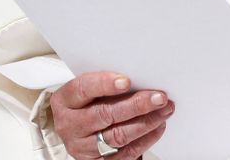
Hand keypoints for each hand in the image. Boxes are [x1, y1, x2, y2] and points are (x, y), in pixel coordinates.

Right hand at [50, 71, 172, 158]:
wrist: (77, 130)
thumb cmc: (86, 104)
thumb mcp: (88, 90)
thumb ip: (107, 83)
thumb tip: (141, 77)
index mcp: (65, 101)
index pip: (83, 89)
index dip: (104, 84)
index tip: (126, 81)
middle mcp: (70, 125)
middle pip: (104, 114)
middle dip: (136, 105)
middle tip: (158, 97)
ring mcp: (83, 147)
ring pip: (118, 135)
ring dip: (146, 122)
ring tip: (164, 110)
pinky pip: (126, 153)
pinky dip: (146, 139)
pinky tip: (158, 126)